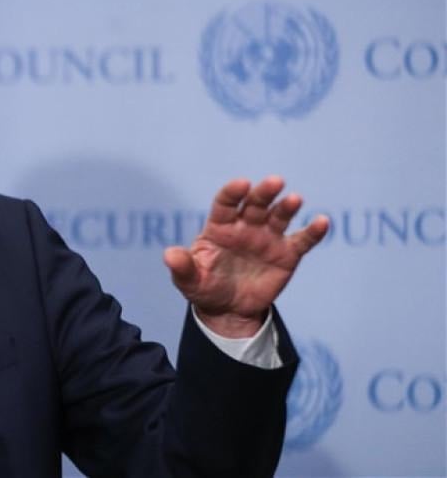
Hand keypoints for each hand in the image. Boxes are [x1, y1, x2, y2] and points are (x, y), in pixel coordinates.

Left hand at [163, 176, 328, 337]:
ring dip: (287, 207)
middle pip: (255, 204)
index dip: (232, 193)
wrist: (228, 309)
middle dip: (264, 192)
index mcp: (219, 227)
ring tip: (294, 200)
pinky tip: (322, 222)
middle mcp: (245, 227)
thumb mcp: (189, 280)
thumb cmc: (205, 287)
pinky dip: (313, 231)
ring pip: (279, 216)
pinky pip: (302, 240)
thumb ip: (182, 267)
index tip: (241, 184)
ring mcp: (267, 238)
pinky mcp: (286, 254)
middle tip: (274, 182)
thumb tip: (169, 255)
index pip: (225, 204)